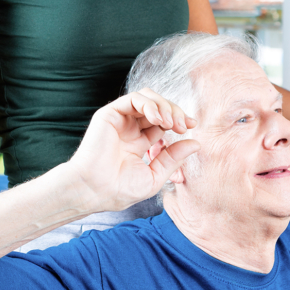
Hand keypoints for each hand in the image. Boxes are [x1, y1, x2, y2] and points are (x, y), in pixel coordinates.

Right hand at [69, 89, 200, 212]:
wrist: (94, 191)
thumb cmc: (118, 190)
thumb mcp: (154, 175)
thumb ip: (173, 158)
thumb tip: (196, 143)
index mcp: (138, 142)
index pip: (163, 122)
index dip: (179, 119)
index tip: (192, 125)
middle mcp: (129, 128)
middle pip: (157, 107)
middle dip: (175, 111)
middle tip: (184, 124)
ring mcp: (120, 120)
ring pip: (147, 98)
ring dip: (164, 106)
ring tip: (171, 122)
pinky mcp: (109, 114)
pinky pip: (133, 99)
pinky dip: (149, 104)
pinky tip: (158, 118)